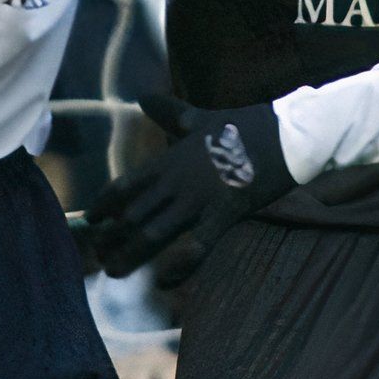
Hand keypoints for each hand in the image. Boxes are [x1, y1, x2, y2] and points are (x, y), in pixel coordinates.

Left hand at [87, 97, 295, 286]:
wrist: (287, 134)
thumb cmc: (244, 125)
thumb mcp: (201, 118)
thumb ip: (171, 113)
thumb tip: (144, 96)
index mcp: (171, 159)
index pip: (125, 185)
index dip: (104, 204)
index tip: (91, 220)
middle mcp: (178, 180)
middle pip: (132, 214)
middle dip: (111, 237)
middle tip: (97, 256)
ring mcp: (200, 199)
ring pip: (154, 233)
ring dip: (131, 254)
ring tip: (114, 271)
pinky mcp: (225, 214)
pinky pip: (197, 247)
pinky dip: (180, 266)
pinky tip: (164, 282)